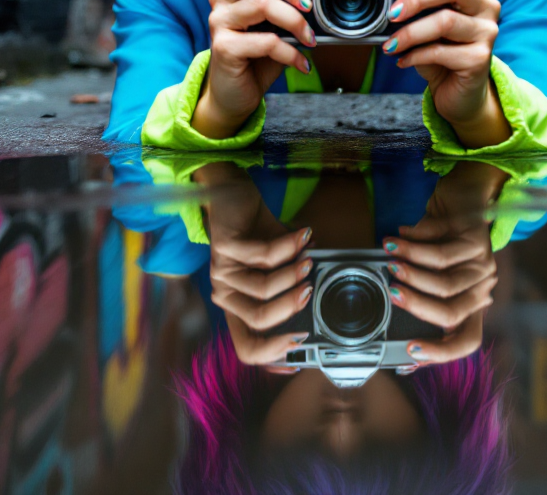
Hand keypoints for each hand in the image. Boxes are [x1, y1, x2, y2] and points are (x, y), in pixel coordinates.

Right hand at [192, 0, 316, 138]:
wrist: (234, 94)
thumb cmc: (260, 53)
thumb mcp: (279, 22)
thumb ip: (294, 2)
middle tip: (307, 3)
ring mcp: (220, 19)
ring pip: (261, 3)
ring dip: (296, 22)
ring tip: (309, 38)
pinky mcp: (223, 47)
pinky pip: (265, 42)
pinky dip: (291, 53)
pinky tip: (301, 63)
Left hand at [197, 163, 315, 366]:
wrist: (233, 191)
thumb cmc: (258, 230)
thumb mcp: (279, 261)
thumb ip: (295, 278)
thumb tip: (325, 290)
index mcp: (237, 306)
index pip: (246, 347)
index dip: (272, 356)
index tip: (301, 349)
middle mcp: (225, 295)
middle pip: (257, 321)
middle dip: (290, 310)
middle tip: (312, 293)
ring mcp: (221, 272)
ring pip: (262, 288)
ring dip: (292, 275)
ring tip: (311, 261)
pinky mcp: (223, 247)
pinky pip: (263, 255)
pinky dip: (289, 246)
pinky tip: (305, 236)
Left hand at [381, 0, 509, 147]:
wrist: (460, 93)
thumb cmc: (441, 47)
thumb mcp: (428, 10)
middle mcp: (485, 3)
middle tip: (392, 11)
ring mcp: (487, 31)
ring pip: (446, 21)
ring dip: (411, 32)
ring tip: (390, 43)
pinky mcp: (480, 59)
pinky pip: (442, 52)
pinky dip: (415, 55)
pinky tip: (402, 59)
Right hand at [382, 162, 505, 366]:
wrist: (465, 195)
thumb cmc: (443, 239)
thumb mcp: (435, 272)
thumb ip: (423, 299)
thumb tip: (398, 348)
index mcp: (474, 302)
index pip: (467, 340)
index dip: (442, 352)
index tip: (410, 351)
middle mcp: (482, 285)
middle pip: (452, 309)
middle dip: (417, 304)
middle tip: (391, 292)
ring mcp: (482, 259)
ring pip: (444, 275)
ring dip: (411, 266)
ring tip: (388, 257)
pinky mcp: (474, 232)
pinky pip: (438, 240)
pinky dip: (412, 238)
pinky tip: (397, 235)